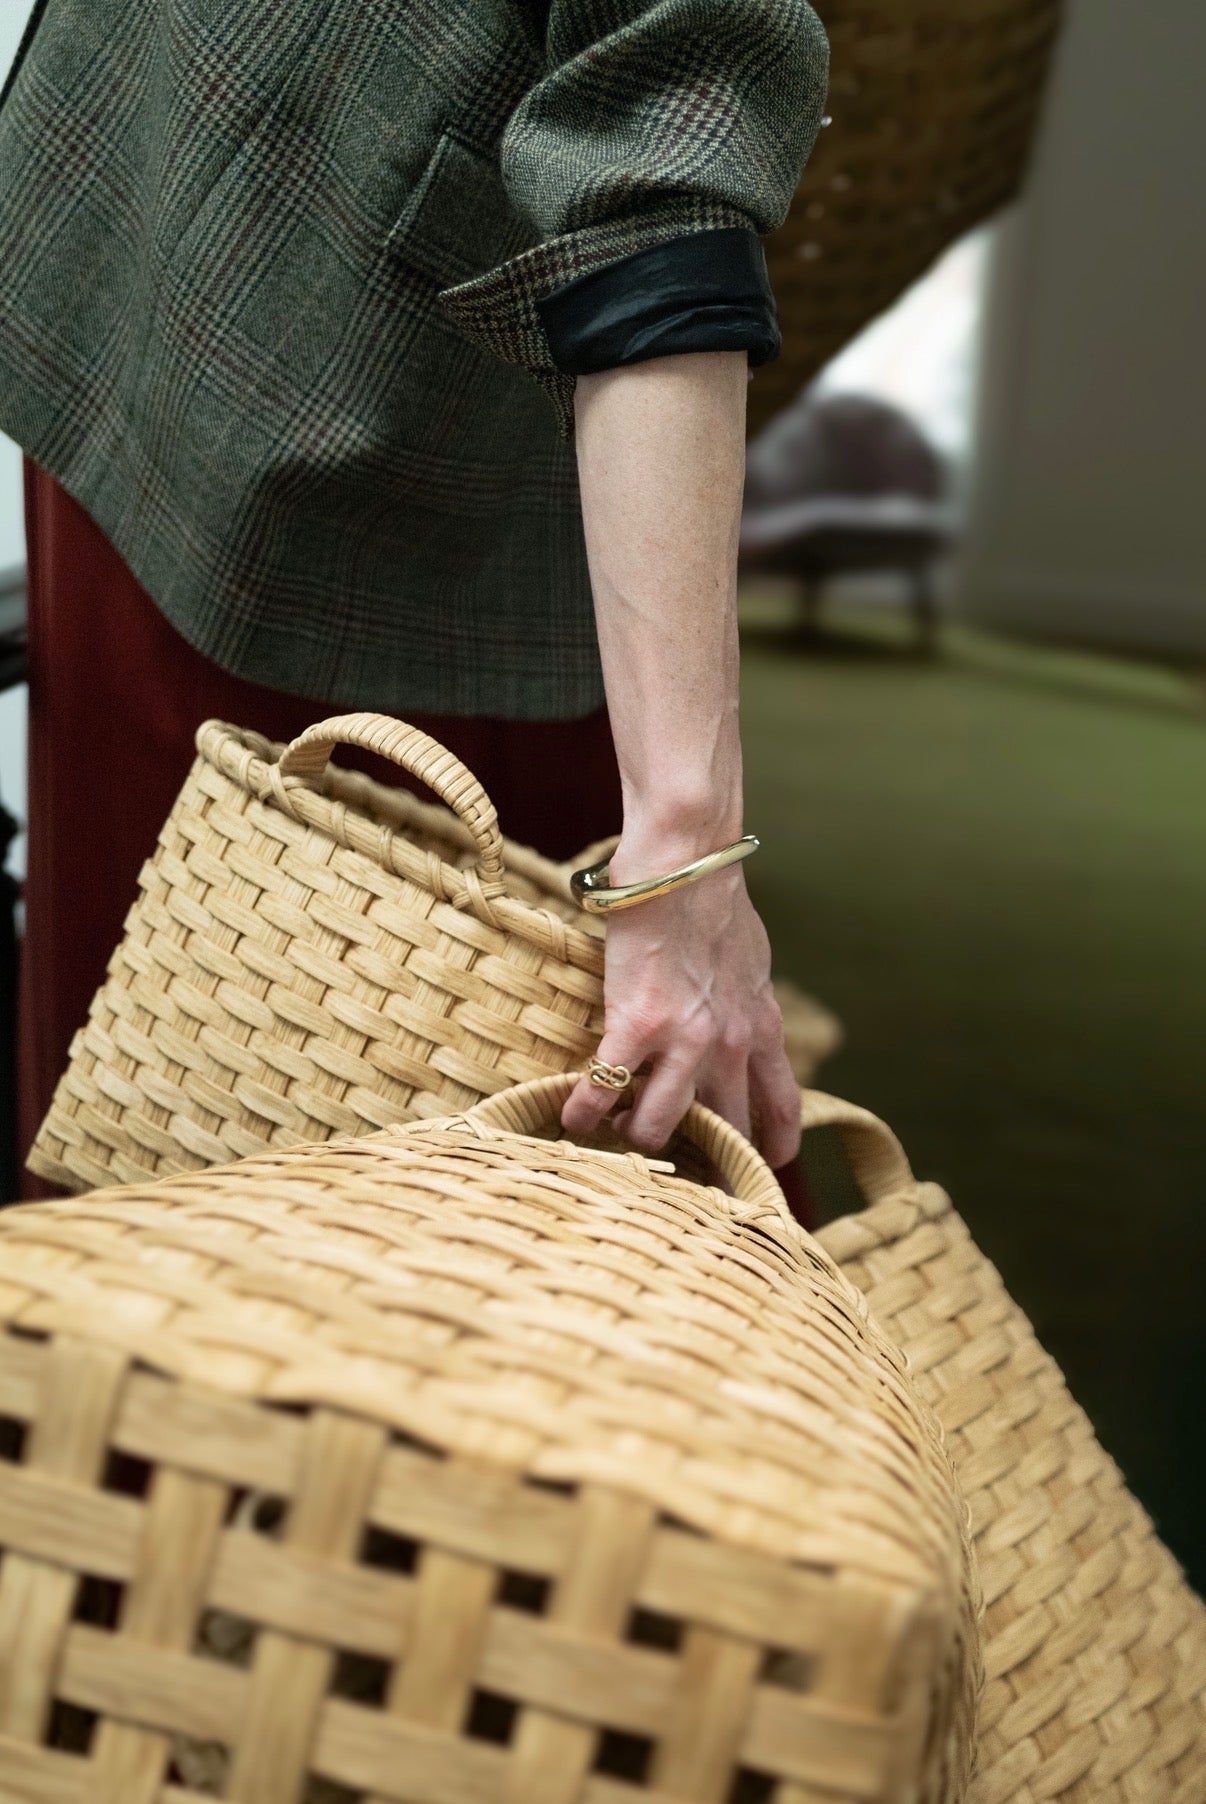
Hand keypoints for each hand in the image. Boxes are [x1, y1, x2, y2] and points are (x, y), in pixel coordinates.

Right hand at [561, 860, 801, 1165]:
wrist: (686, 859)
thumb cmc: (712, 898)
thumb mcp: (749, 960)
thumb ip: (745, 999)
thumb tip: (737, 1011)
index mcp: (763, 1028)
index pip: (782, 1109)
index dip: (771, 1150)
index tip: (757, 1169)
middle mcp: (731, 1044)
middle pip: (726, 1133)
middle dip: (703, 1167)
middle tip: (680, 1180)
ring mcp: (685, 1038)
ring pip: (661, 1125)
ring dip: (638, 1136)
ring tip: (619, 1133)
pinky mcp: (638, 1023)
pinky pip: (606, 1088)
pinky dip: (586, 1111)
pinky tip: (572, 1120)